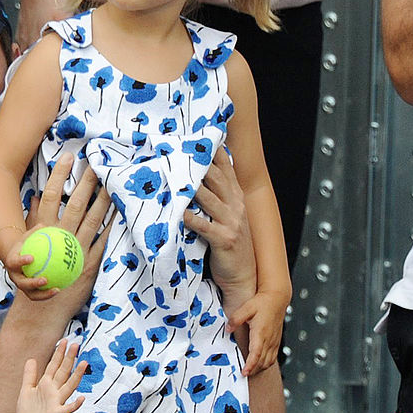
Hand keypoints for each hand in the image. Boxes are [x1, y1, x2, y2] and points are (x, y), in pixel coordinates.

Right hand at [0, 229, 59, 300]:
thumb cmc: (23, 246)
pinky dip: (48, 293)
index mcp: (11, 263)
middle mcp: (15, 277)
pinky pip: (39, 294)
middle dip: (32, 283)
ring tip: (56, 289)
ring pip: (31, 294)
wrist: (15, 258)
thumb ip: (34, 232)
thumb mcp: (26, 237)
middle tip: (45, 279)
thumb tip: (44, 225)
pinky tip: (60, 288)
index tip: (31, 258)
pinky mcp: (29, 292)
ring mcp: (21, 286)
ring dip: (43, 294)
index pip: (14, 263)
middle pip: (22, 283)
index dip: (21, 261)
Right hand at [12, 153, 112, 308]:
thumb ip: (33, 221)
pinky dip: (112, 227)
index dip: (59, 175)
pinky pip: (103, 241)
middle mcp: (60, 237)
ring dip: (103, 200)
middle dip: (87, 183)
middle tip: (96, 164)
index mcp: (44, 230)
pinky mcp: (89, 263)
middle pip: (76, 204)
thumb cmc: (37, 272)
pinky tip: (120, 214)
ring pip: (93, 220)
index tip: (67, 157)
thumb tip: (36, 198)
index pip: (52, 196)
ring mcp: (76, 250)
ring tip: (111, 183)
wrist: (44, 306)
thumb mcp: (30, 244)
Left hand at [16, 341, 86, 412]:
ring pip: (69, 386)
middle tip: (76, 344)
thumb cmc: (28, 410)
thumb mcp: (26, 389)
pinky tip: (82, 398)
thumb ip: (29, 375)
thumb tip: (32, 358)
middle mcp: (54, 391)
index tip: (65, 341)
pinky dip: (75, 405)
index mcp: (46, 384)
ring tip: (84, 363)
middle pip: (63, 372)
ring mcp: (57, 402)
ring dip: (77, 375)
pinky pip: (67, 409)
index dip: (59, 353)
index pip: (54, 365)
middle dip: (69, 358)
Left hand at [184, 150, 255, 310]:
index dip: (212, 150)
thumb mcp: (225, 217)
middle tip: (176, 147)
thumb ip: (213, 197)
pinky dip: (189, 217)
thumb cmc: (228, 248)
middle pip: (214, 176)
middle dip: (196, 161)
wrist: (243, 278)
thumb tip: (194, 178)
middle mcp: (236, 206)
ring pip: (207, 197)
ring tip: (170, 172)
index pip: (224, 167)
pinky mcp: (224, 239)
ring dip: (189, 185)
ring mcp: (232, 222)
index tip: (196, 134)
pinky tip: (176, 210)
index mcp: (236, 198)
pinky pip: (203, 225)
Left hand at [227, 290, 285, 376]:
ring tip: (249, 372)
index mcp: (261, 332)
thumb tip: (227, 330)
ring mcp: (274, 341)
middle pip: (262, 362)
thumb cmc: (261, 303)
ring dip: (259, 369)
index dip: (250, 365)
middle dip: (253, 371)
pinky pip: (273, 357)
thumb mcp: (246, 308)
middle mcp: (269, 339)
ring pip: (268, 362)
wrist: (277, 299)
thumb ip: (235, 319)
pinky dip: (265, 364)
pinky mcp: (276, 341)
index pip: (256, 353)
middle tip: (242, 375)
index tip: (244, 373)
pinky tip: (258, 365)